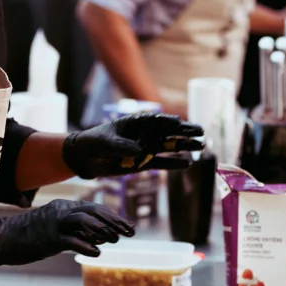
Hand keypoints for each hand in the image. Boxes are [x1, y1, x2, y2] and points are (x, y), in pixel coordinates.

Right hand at [0, 200, 133, 267]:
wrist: (2, 237)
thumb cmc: (28, 235)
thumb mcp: (55, 228)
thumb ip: (76, 230)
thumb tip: (99, 238)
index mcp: (64, 206)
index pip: (95, 208)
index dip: (114, 216)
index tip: (128, 226)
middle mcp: (61, 211)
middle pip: (95, 211)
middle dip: (115, 222)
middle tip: (131, 232)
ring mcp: (55, 224)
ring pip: (85, 221)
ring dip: (104, 231)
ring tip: (116, 241)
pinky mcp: (48, 238)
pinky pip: (71, 240)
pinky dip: (86, 246)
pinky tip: (97, 253)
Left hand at [62, 113, 204, 179]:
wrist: (83, 158)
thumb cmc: (92, 143)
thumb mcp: (105, 142)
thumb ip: (121, 145)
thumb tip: (139, 150)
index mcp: (134, 123)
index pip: (156, 120)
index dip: (169, 121)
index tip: (181, 123)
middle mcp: (143, 134)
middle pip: (168, 132)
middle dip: (184, 131)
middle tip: (201, 132)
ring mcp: (144, 148)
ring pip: (168, 147)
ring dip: (184, 146)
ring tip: (201, 146)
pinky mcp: (142, 163)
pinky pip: (161, 163)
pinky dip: (173, 164)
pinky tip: (187, 164)